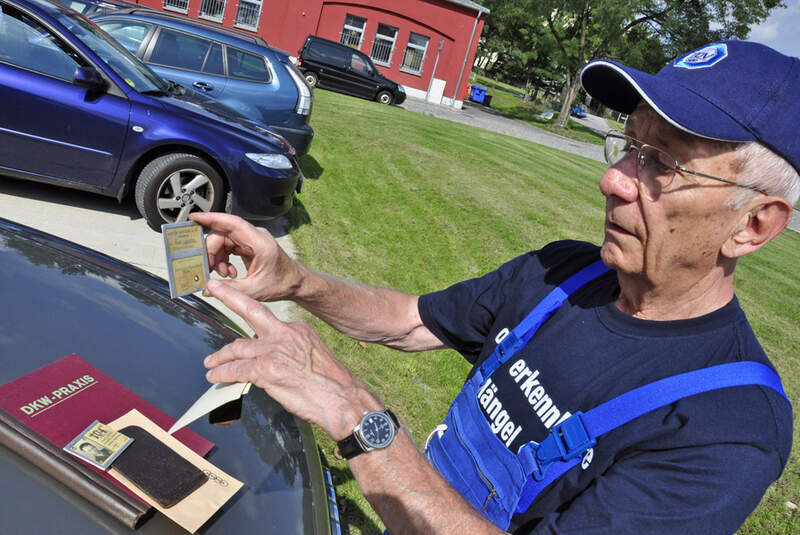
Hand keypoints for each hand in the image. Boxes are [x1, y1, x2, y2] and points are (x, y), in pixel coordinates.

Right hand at [189, 212, 300, 301]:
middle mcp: (255, 237)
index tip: (195, 217)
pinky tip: (228, 272)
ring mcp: (251, 240)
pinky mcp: (248, 246)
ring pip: (224, 241)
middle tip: (209, 269)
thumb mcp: (255, 290)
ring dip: (218, 257)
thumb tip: (208, 289)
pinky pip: (229, 247)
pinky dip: (224, 259)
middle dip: (211, 251)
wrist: (295, 283)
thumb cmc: (282, 283)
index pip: (232, 223)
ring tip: (223, 274)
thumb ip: (230, 289)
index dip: (212, 218)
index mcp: (260, 243)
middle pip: (223, 234)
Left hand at [202, 279, 379, 439]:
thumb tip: (272, 359)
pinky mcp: (267, 369)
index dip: (251, 318)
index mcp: (299, 329)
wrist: (344, 401)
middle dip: (230, 297)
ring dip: (220, 356)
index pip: (267, 321)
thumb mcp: (313, 357)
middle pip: (251, 312)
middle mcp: (286, 334)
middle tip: (216, 288)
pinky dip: (222, 373)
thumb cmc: (332, 387)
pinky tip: (215, 377)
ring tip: (211, 363)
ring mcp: (275, 350)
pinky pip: (236, 369)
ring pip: (238, 347)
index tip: (240, 305)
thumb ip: (291, 352)